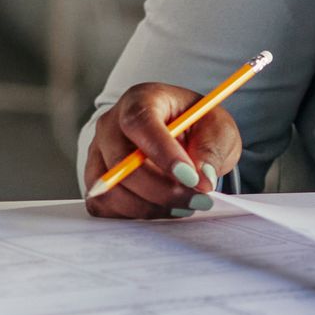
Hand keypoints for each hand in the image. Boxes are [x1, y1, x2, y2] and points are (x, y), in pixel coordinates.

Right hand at [84, 81, 246, 217]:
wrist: (182, 136)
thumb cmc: (198, 127)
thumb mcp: (218, 129)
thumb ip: (213, 149)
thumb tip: (202, 178)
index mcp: (142, 99)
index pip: (139, 121)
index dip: (163, 152)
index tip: (191, 177)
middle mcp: (111, 124)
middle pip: (120, 162)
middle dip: (162, 189)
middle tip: (197, 200)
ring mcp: (98, 153)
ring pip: (110, 190)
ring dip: (151, 207)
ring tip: (184, 205)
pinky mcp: (96, 181)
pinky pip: (105, 207)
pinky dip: (136, 215)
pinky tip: (164, 208)